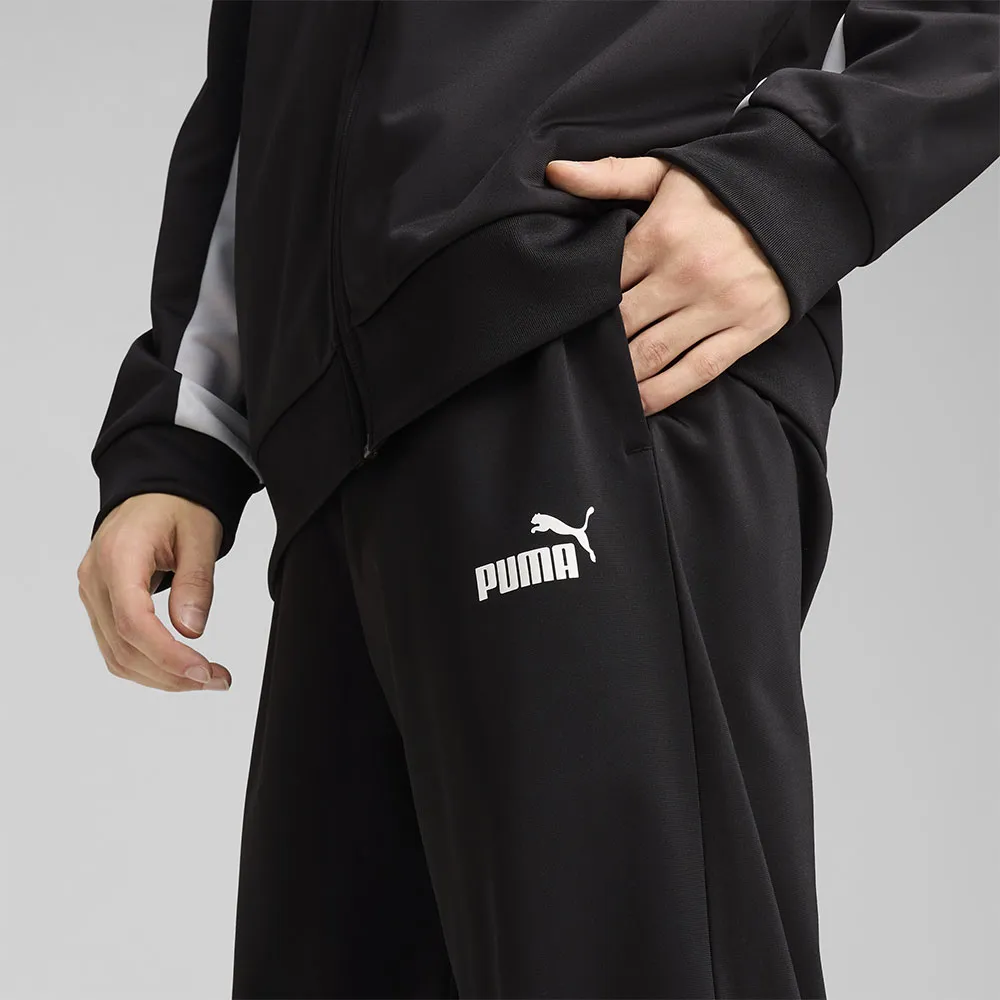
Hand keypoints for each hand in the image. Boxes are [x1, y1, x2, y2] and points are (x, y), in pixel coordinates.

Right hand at [77, 493, 231, 691]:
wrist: (154, 492)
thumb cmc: (177, 506)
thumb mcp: (200, 535)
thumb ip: (195, 582)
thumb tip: (191, 631)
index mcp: (118, 556)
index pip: (134, 622)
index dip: (167, 655)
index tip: (203, 671)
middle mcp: (95, 579)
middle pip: (124, 646)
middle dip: (171, 673)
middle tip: (217, 680)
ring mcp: (92, 594)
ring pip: (117, 655)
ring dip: (160, 677)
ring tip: (205, 679)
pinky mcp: (100, 604)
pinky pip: (116, 647)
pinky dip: (147, 665)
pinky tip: (179, 669)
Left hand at [545, 155, 790, 413]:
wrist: (805, 196)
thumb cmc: (726, 188)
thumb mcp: (667, 171)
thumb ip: (610, 176)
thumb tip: (553, 171)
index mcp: (662, 233)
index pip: (604, 282)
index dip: (582, 305)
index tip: (567, 319)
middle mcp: (688, 272)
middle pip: (623, 323)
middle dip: (597, 344)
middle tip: (575, 359)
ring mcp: (719, 304)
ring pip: (653, 354)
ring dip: (623, 376)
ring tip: (601, 386)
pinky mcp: (748, 329)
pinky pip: (696, 372)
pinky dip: (663, 393)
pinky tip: (639, 405)